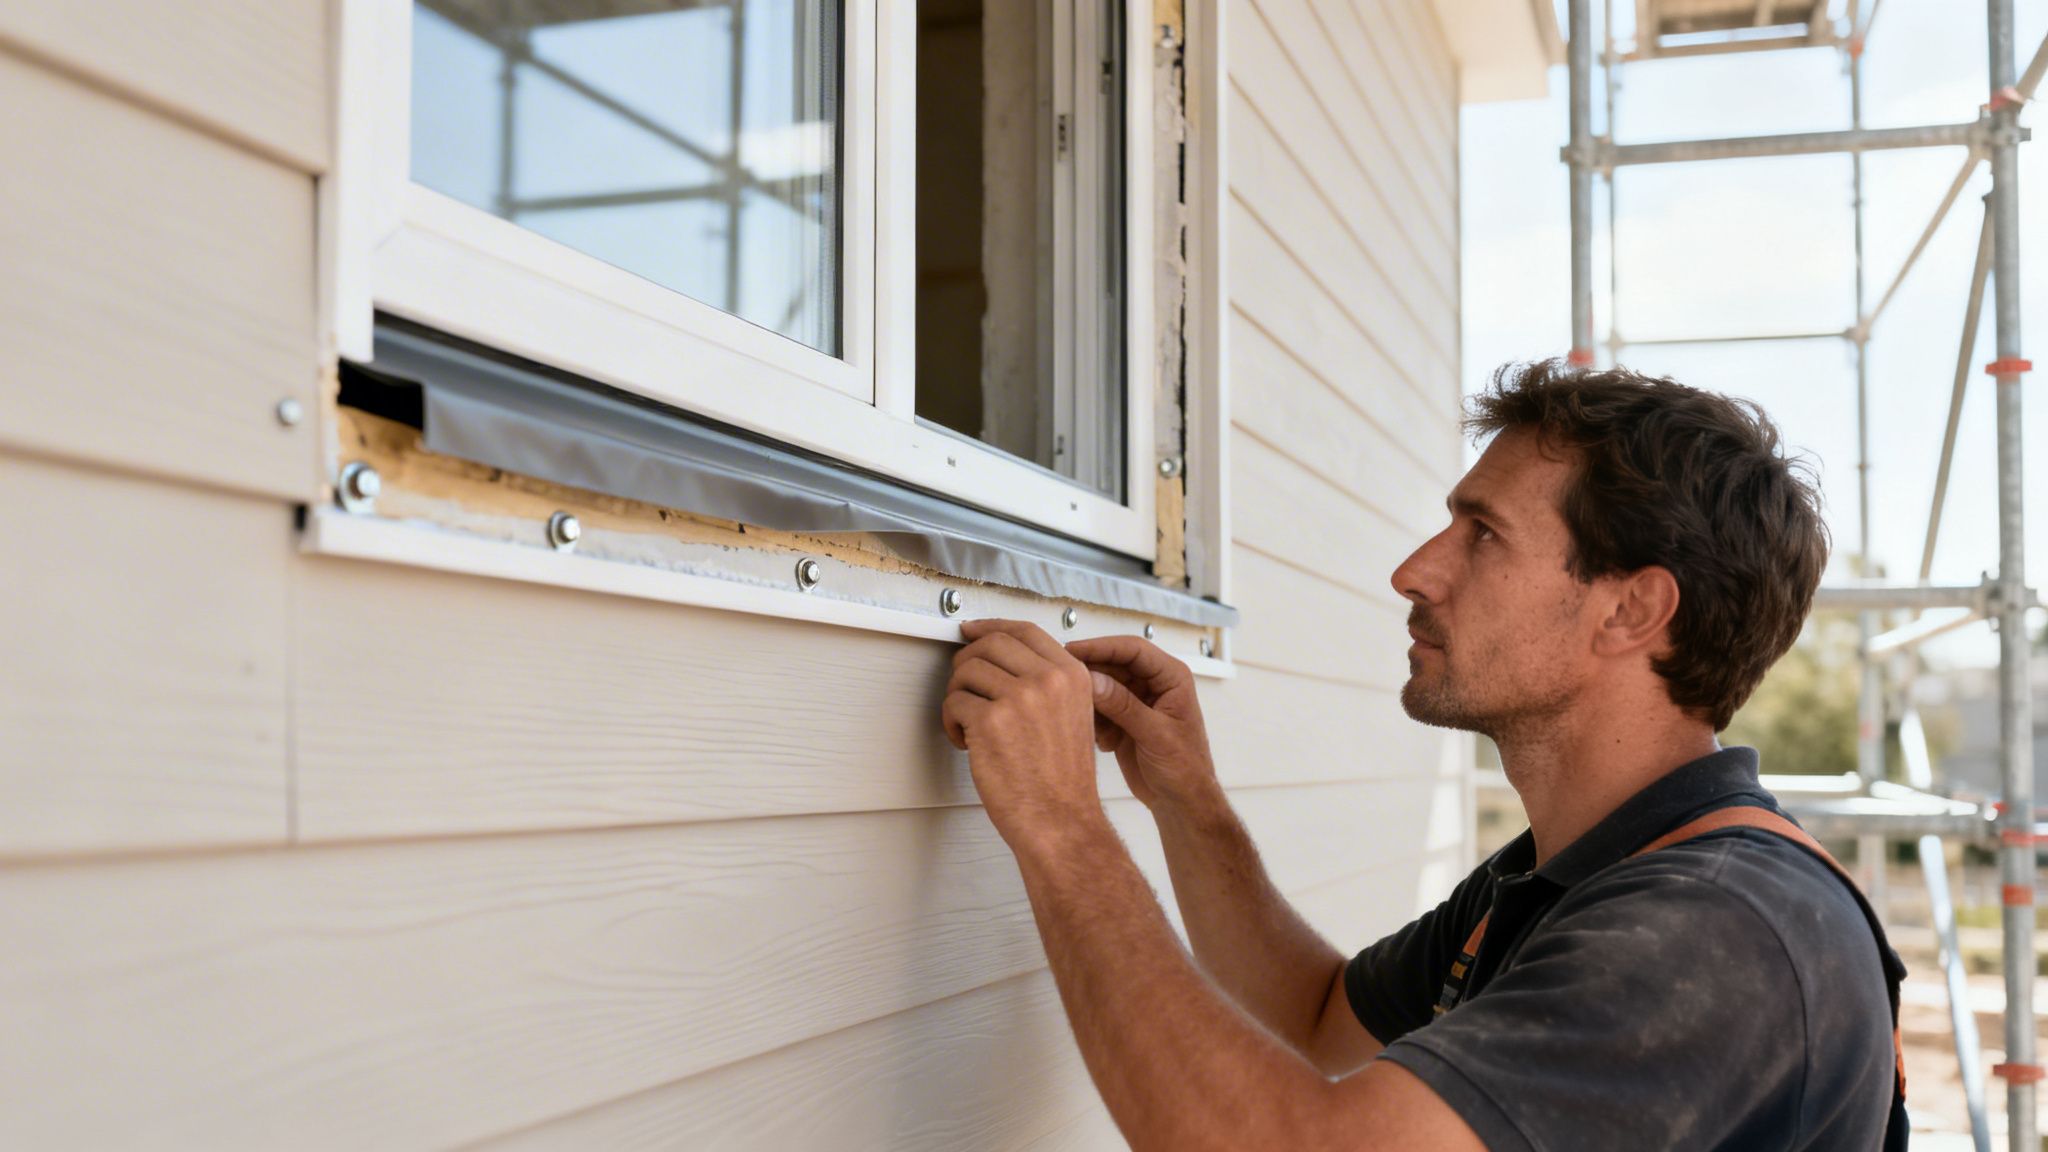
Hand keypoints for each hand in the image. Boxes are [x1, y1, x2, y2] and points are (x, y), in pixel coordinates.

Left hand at [942, 619, 1108, 854]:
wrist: (1061, 820)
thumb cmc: (1062, 779)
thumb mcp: (1075, 715)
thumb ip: (1048, 682)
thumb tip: (1003, 657)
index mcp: (1072, 675)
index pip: (1025, 630)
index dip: (992, 626)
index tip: (972, 631)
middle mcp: (1048, 680)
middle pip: (990, 643)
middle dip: (968, 662)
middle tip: (965, 687)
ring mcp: (1019, 698)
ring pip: (966, 671)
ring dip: (958, 696)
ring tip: (969, 723)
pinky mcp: (990, 721)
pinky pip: (953, 702)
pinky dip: (951, 721)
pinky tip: (965, 741)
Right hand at [1062, 634, 1218, 814]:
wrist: (1181, 803)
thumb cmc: (1185, 769)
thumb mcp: (1155, 735)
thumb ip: (1124, 706)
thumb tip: (1092, 680)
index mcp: (1171, 678)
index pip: (1133, 650)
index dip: (1102, 647)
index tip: (1072, 651)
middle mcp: (1153, 684)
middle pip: (1113, 665)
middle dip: (1090, 676)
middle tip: (1064, 684)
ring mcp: (1136, 701)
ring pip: (1102, 686)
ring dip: (1091, 702)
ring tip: (1084, 719)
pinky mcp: (1122, 719)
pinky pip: (1098, 707)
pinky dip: (1093, 720)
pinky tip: (1101, 740)